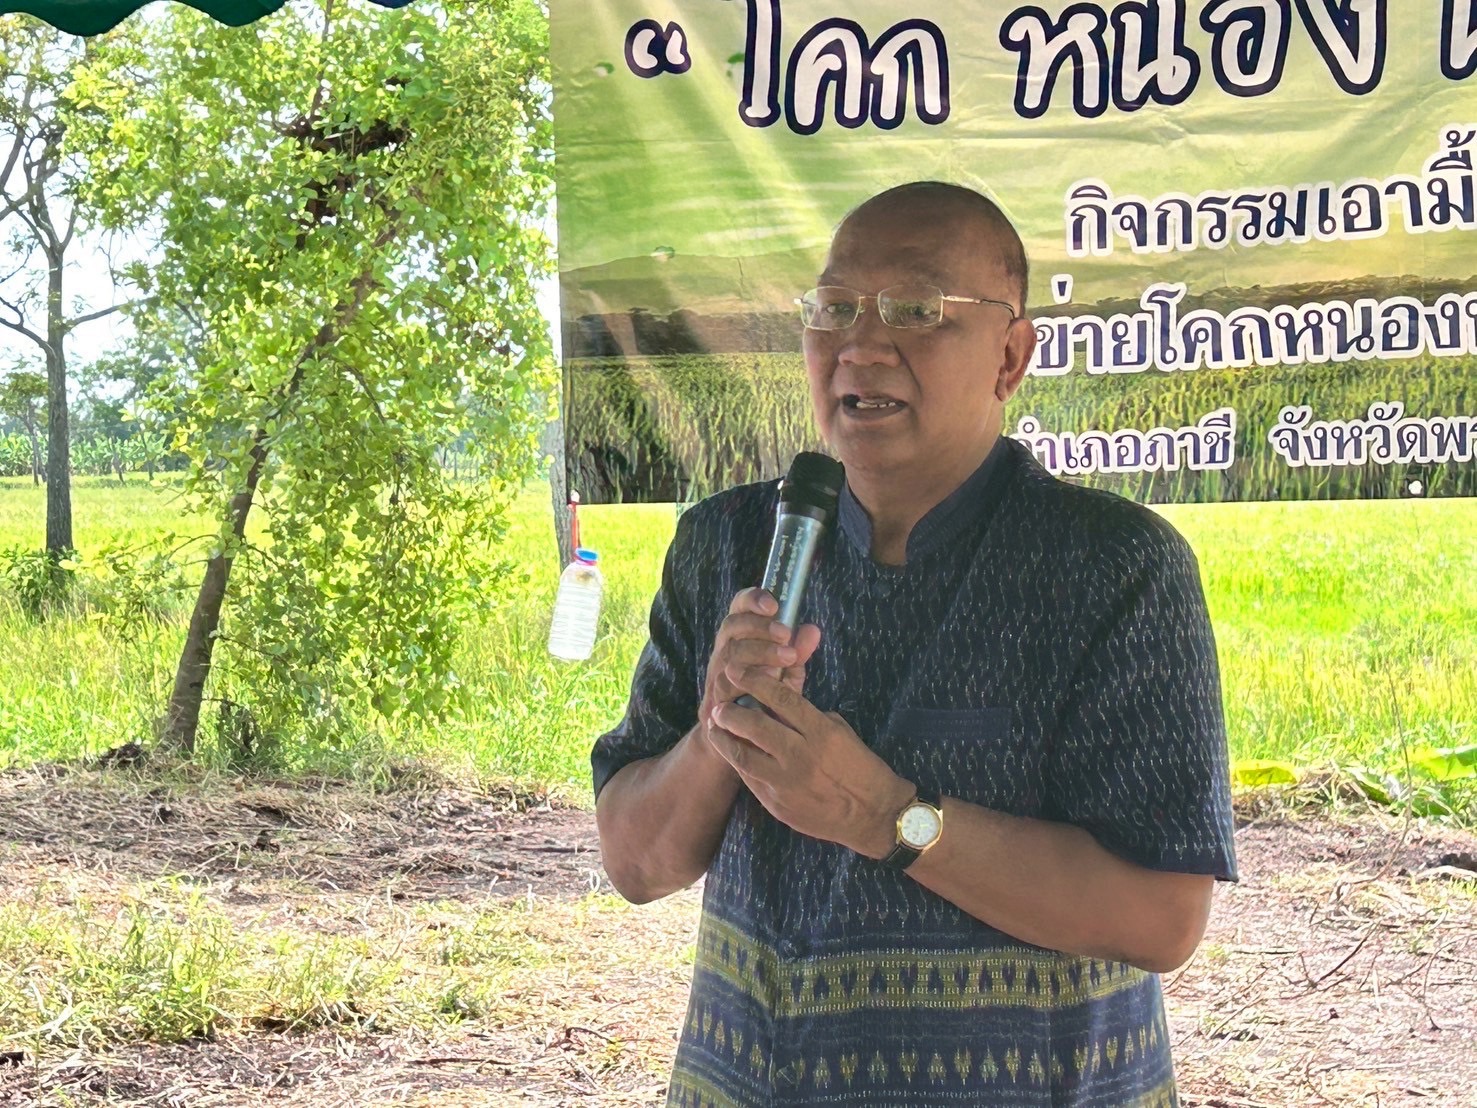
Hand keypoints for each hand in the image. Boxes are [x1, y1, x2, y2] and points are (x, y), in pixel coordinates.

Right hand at [700, 588, 820, 732]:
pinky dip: (746, 681)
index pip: (738, 607)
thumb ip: (796, 653)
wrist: (738, 743)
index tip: (774, 604)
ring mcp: (716, 675)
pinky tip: (768, 681)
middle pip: (732, 626)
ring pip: (729, 654)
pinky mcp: (713, 700)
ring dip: (759, 652)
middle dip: (760, 627)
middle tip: (786, 634)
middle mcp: (723, 651)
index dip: (752, 600)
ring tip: (787, 657)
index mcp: (739, 637)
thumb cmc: (765, 702)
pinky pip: (725, 685)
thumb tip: (812, 629)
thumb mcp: (785, 675)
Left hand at [706, 664, 913, 858]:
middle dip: (731, 711)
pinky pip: (750, 779)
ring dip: (724, 738)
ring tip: (714, 726)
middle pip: (755, 726)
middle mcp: (802, 756)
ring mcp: (787, 782)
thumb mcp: (841, 732)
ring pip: (743, 755)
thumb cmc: (860, 768)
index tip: (736, 670)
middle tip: (719, 704)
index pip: (781, 699)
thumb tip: (778, 701)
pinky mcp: (779, 804)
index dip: (754, 681)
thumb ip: (809, 716)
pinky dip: (738, 762)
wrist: (874, 815)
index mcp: (822, 732)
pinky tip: (731, 751)